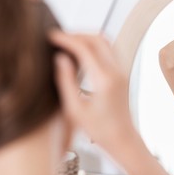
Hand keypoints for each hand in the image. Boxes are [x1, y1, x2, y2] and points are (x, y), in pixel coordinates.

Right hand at [49, 31, 134, 151]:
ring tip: (68, 43)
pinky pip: (110, 51)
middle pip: (97, 38)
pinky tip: (81, 53)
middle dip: (76, 34)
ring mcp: (122, 72)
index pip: (84, 48)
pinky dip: (95, 46)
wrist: (123, 139)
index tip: (50, 35)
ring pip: (106, 42)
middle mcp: (117, 72)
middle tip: (58, 38)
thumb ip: (66, 81)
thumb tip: (60, 58)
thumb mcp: (75, 109)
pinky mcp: (123, 75)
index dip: (66, 39)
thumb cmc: (99, 131)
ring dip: (87, 38)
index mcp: (104, 80)